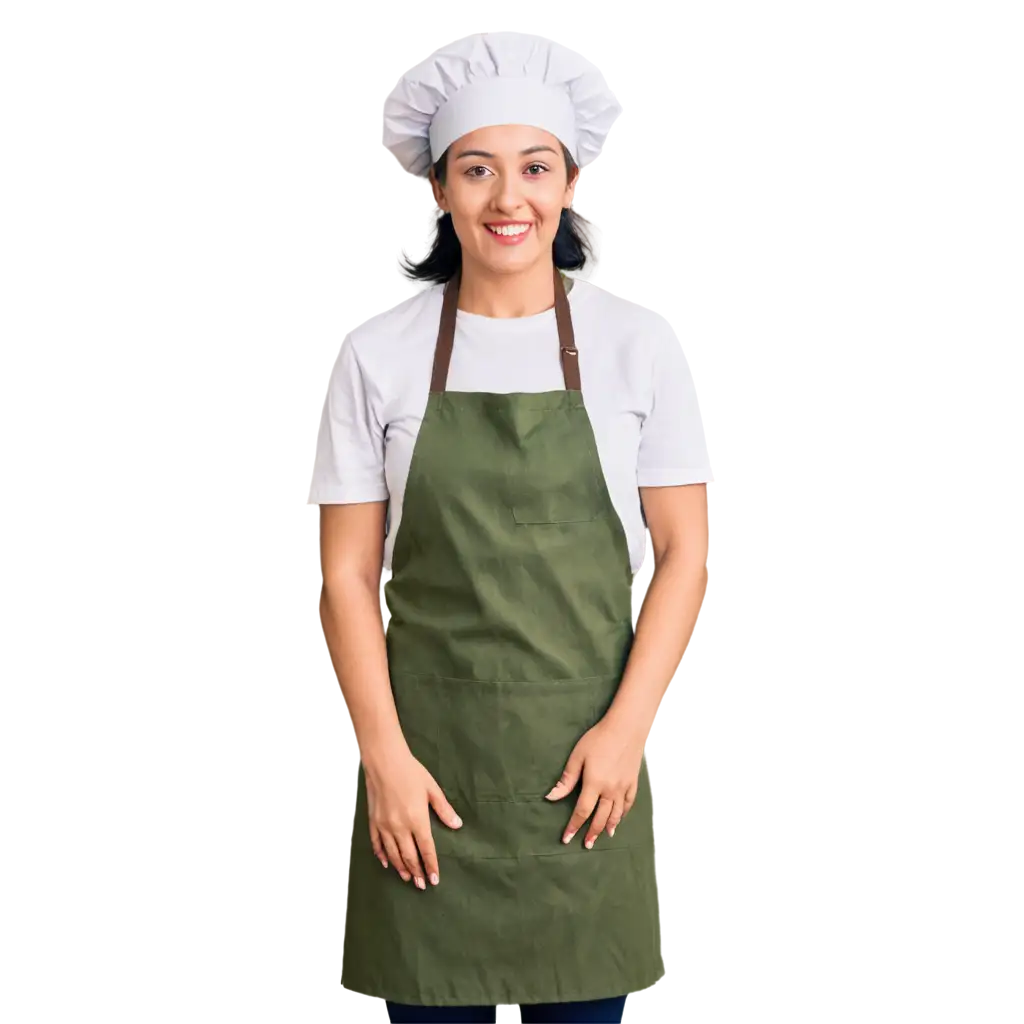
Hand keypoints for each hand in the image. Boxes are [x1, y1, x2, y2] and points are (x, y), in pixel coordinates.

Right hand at [363, 745, 461, 888]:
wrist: (384, 761)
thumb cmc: (411, 772)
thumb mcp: (432, 789)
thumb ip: (444, 809)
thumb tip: (457, 825)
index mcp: (417, 819)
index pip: (426, 849)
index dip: (431, 865)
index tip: (434, 879)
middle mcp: (400, 827)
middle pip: (409, 856)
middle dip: (417, 872)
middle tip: (422, 885)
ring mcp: (384, 825)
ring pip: (393, 854)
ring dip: (401, 868)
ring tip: (408, 878)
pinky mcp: (373, 821)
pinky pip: (377, 844)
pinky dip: (382, 856)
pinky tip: (386, 863)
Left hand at [544, 718, 644, 847]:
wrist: (626, 727)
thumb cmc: (598, 738)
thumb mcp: (577, 756)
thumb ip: (566, 779)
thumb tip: (551, 797)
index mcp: (594, 784)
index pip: (582, 812)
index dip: (573, 826)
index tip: (566, 839)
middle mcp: (610, 790)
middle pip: (600, 817)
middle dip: (591, 832)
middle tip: (586, 845)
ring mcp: (624, 787)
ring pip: (615, 814)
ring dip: (607, 827)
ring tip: (602, 837)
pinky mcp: (633, 782)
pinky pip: (628, 804)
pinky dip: (623, 815)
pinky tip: (619, 820)